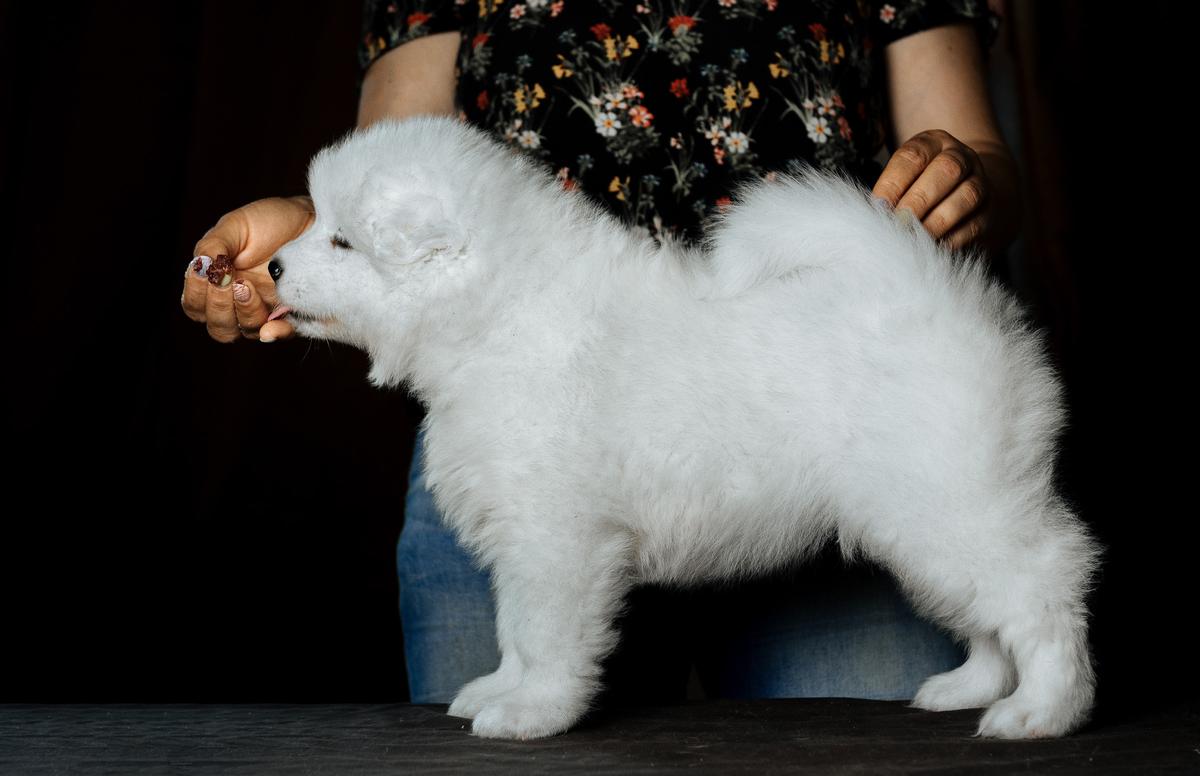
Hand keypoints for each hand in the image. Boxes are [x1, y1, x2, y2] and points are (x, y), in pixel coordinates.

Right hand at [180, 196, 313, 342]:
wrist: (311, 220)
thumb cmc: (269, 222)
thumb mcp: (234, 226)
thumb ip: (211, 247)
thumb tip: (201, 269)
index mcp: (216, 282)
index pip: (195, 306)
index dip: (197, 294)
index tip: (210, 271)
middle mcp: (237, 302)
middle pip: (218, 327)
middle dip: (220, 306)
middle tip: (234, 280)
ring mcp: (265, 310)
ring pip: (244, 332)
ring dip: (244, 313)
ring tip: (250, 287)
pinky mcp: (291, 314)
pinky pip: (282, 334)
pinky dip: (274, 334)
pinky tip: (271, 327)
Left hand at [872, 129, 991, 251]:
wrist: (963, 194)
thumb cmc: (919, 187)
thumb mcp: (903, 178)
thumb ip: (891, 192)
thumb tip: (876, 215)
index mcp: (933, 143)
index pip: (913, 156)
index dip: (893, 183)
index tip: (879, 207)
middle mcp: (961, 157)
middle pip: (947, 170)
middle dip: (919, 200)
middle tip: (899, 223)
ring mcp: (980, 182)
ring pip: (967, 196)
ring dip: (937, 221)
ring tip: (914, 238)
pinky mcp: (989, 212)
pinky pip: (975, 224)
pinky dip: (952, 239)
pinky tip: (932, 248)